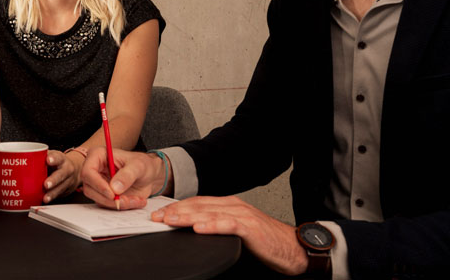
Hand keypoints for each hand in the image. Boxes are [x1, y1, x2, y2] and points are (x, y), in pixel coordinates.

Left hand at [43, 150, 82, 202]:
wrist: (74, 171)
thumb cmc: (58, 163)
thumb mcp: (52, 156)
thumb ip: (41, 157)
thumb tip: (25, 157)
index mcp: (61, 159)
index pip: (58, 157)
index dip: (53, 159)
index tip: (48, 160)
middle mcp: (67, 169)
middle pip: (61, 174)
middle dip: (53, 180)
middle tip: (46, 184)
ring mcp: (68, 180)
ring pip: (61, 187)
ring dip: (52, 193)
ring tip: (45, 197)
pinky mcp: (66, 190)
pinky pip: (59, 194)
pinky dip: (52, 197)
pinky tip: (46, 200)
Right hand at [80, 146, 161, 209]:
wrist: (150, 176)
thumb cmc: (143, 165)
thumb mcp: (139, 166)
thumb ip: (127, 175)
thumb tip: (115, 188)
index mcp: (98, 156)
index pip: (88, 172)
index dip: (97, 184)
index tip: (112, 194)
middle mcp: (95, 170)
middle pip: (90, 189)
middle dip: (108, 198)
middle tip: (125, 200)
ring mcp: (98, 184)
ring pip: (98, 199)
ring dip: (117, 204)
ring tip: (135, 199)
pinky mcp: (104, 195)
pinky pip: (107, 205)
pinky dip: (122, 206)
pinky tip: (134, 200)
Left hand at [151, 196, 307, 275]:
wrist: (293, 248)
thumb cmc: (265, 241)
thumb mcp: (236, 230)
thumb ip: (218, 225)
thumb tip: (194, 228)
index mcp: (228, 205)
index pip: (196, 203)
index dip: (177, 207)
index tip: (159, 214)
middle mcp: (233, 206)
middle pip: (198, 206)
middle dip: (176, 211)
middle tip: (156, 217)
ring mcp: (242, 215)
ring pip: (209, 213)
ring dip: (187, 216)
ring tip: (170, 220)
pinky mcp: (250, 227)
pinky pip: (228, 225)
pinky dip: (212, 225)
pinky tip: (199, 228)